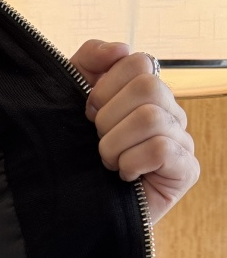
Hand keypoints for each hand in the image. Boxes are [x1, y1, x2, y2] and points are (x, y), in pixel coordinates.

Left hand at [71, 39, 198, 223]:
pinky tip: (123, 175)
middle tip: (97, 141)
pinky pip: (161, 149)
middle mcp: (167, 111)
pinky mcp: (186, 169)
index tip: (88, 112)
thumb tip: (119, 48)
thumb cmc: (75, 155)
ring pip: (150, 118)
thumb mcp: (70, 100)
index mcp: (144, 92)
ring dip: (114, 144)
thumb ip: (89, 61)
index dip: (103, 87)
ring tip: (106, 162)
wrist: (75, 209)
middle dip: (108, 118)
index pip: (137, 62)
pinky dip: (132, 162)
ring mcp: (181, 139)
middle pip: (147, 86)